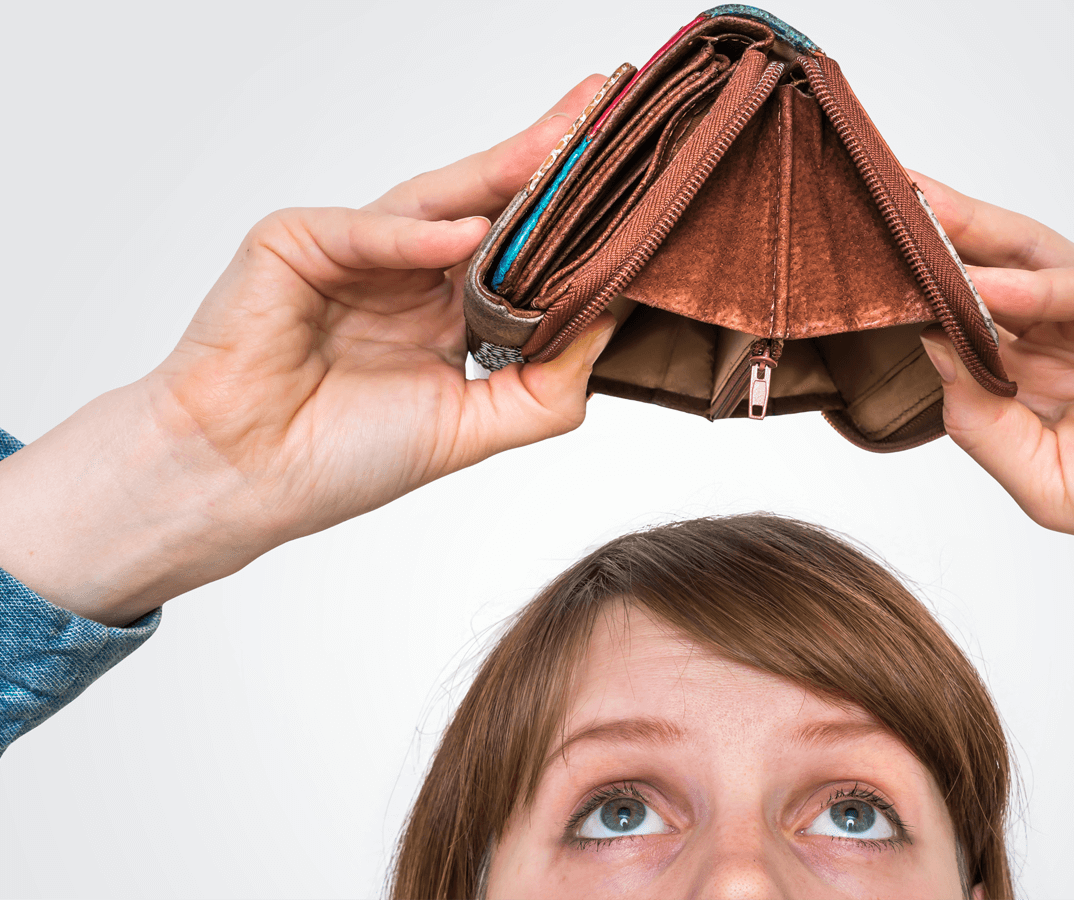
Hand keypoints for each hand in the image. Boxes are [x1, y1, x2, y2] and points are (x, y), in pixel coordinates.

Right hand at [0, 76, 614, 625]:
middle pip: (487, 205)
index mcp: (444, 311)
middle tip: (602, 114)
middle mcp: (405, 271)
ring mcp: (351, 251)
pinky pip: (364, 229)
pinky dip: (412, 235)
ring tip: (561, 147)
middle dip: (545, 161)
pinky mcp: (293, 242)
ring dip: (498, 172)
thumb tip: (610, 326)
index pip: (518, 250)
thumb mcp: (473, 426)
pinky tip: (465, 233)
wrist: (245, 481)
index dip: (569, 219)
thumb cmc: (342, 456)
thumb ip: (547, 385)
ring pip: (434, 199)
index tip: (630, 185)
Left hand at [911, 171, 1073, 627]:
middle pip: (984, 278)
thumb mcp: (1049, 481)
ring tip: (913, 210)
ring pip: (1030, 260)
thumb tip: (931, 362)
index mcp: (1036, 382)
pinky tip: (992, 285)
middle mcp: (1066, 337)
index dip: (912, 308)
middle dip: (930, 247)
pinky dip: (1041, 284)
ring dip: (972, 234)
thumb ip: (986, 425)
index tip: (853, 287)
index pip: (960, 330)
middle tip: (870, 214)